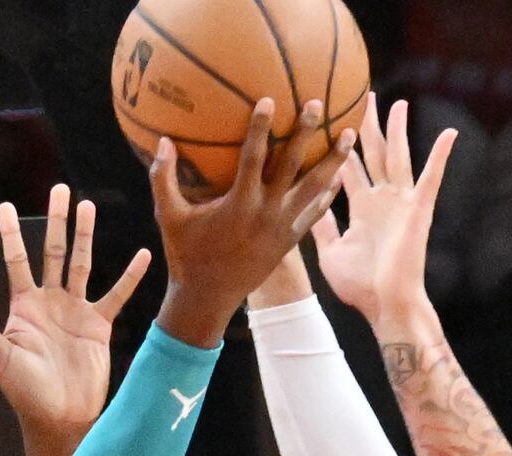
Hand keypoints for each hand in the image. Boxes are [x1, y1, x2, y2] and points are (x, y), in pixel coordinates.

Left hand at [0, 186, 150, 455]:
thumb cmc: (23, 391)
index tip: (6, 205)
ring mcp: (75, 311)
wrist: (58, 417)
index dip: (12, 234)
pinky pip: (116, 294)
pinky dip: (129, 276)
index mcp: (24, 306)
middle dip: (55, 221)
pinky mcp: (98, 325)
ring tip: (87, 205)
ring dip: (85, 235)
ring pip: (81, 264)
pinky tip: (141, 255)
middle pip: (53, 252)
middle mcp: (50, 302)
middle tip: (58, 189)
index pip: (16, 260)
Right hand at [150, 103, 352, 347]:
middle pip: (291, 166)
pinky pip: (315, 214)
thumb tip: (161, 141)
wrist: (209, 299)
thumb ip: (163, 179)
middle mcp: (265, 214)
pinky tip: (340, 176)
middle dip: (305, 133)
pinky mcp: (290, 241)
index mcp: (238, 205)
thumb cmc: (187, 256)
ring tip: (349, 135)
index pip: (252, 159)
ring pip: (314, 188)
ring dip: (333, 161)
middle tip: (318, 103)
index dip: (260, 128)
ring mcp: (282, 228)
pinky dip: (329, 194)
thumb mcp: (169, 218)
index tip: (269, 99)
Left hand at [307, 100, 451, 335]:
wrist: (386, 305)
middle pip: (373, 152)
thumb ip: (321, 224)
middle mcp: (381, 198)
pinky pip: (432, 177)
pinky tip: (450, 132)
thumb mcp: (331, 251)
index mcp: (362, 206)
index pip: (348, 165)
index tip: (330, 118)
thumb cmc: (359, 285)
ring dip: (398, 129)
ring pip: (398, 155)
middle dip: (367, 124)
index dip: (339, 143)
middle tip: (362, 96)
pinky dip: (441, 155)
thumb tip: (306, 204)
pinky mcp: (419, 209)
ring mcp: (401, 201)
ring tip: (396, 104)